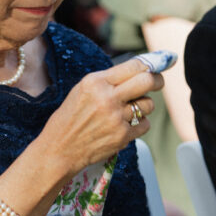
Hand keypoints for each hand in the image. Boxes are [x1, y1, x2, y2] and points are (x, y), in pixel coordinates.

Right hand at [41, 57, 163, 176]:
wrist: (59, 150)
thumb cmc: (68, 119)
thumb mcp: (81, 91)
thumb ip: (106, 81)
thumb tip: (137, 71)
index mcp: (95, 82)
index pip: (133, 66)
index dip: (149, 65)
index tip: (154, 66)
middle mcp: (107, 98)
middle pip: (147, 81)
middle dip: (157, 80)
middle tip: (157, 82)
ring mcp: (116, 118)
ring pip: (148, 104)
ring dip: (143, 105)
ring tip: (130, 109)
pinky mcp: (122, 136)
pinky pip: (145, 125)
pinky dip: (139, 124)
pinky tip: (126, 124)